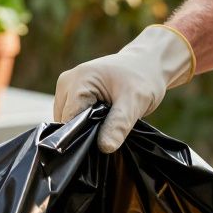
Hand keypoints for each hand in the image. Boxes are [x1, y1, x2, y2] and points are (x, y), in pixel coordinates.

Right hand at [54, 25, 194, 152]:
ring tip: (108, 124)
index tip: (103, 142)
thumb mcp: (135, 102)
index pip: (69, 121)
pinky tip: (103, 122)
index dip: (83, 137)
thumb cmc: (142, 79)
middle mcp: (66, 83)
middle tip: (110, 131)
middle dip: (84, 134)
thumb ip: (119, 124)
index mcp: (78, 81)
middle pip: (66, 123)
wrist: (146, 64)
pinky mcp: (71, 94)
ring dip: (85, 130)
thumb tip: (105, 147)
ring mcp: (66, 88)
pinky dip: (85, 125)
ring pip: (68, 122)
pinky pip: (72, 118)